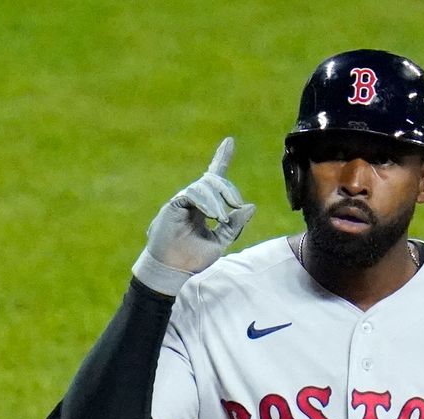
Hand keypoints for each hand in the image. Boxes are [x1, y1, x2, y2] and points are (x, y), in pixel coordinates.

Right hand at [131, 138, 255, 295]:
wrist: (174, 270)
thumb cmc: (194, 260)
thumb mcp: (220, 241)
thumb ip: (234, 225)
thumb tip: (250, 206)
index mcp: (204, 207)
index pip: (214, 179)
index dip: (221, 159)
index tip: (229, 142)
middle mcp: (193, 200)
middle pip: (213, 180)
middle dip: (228, 189)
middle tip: (236, 205)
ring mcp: (182, 201)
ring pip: (204, 185)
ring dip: (218, 200)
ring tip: (221, 219)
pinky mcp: (174, 204)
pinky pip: (193, 193)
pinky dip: (206, 202)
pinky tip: (213, 215)